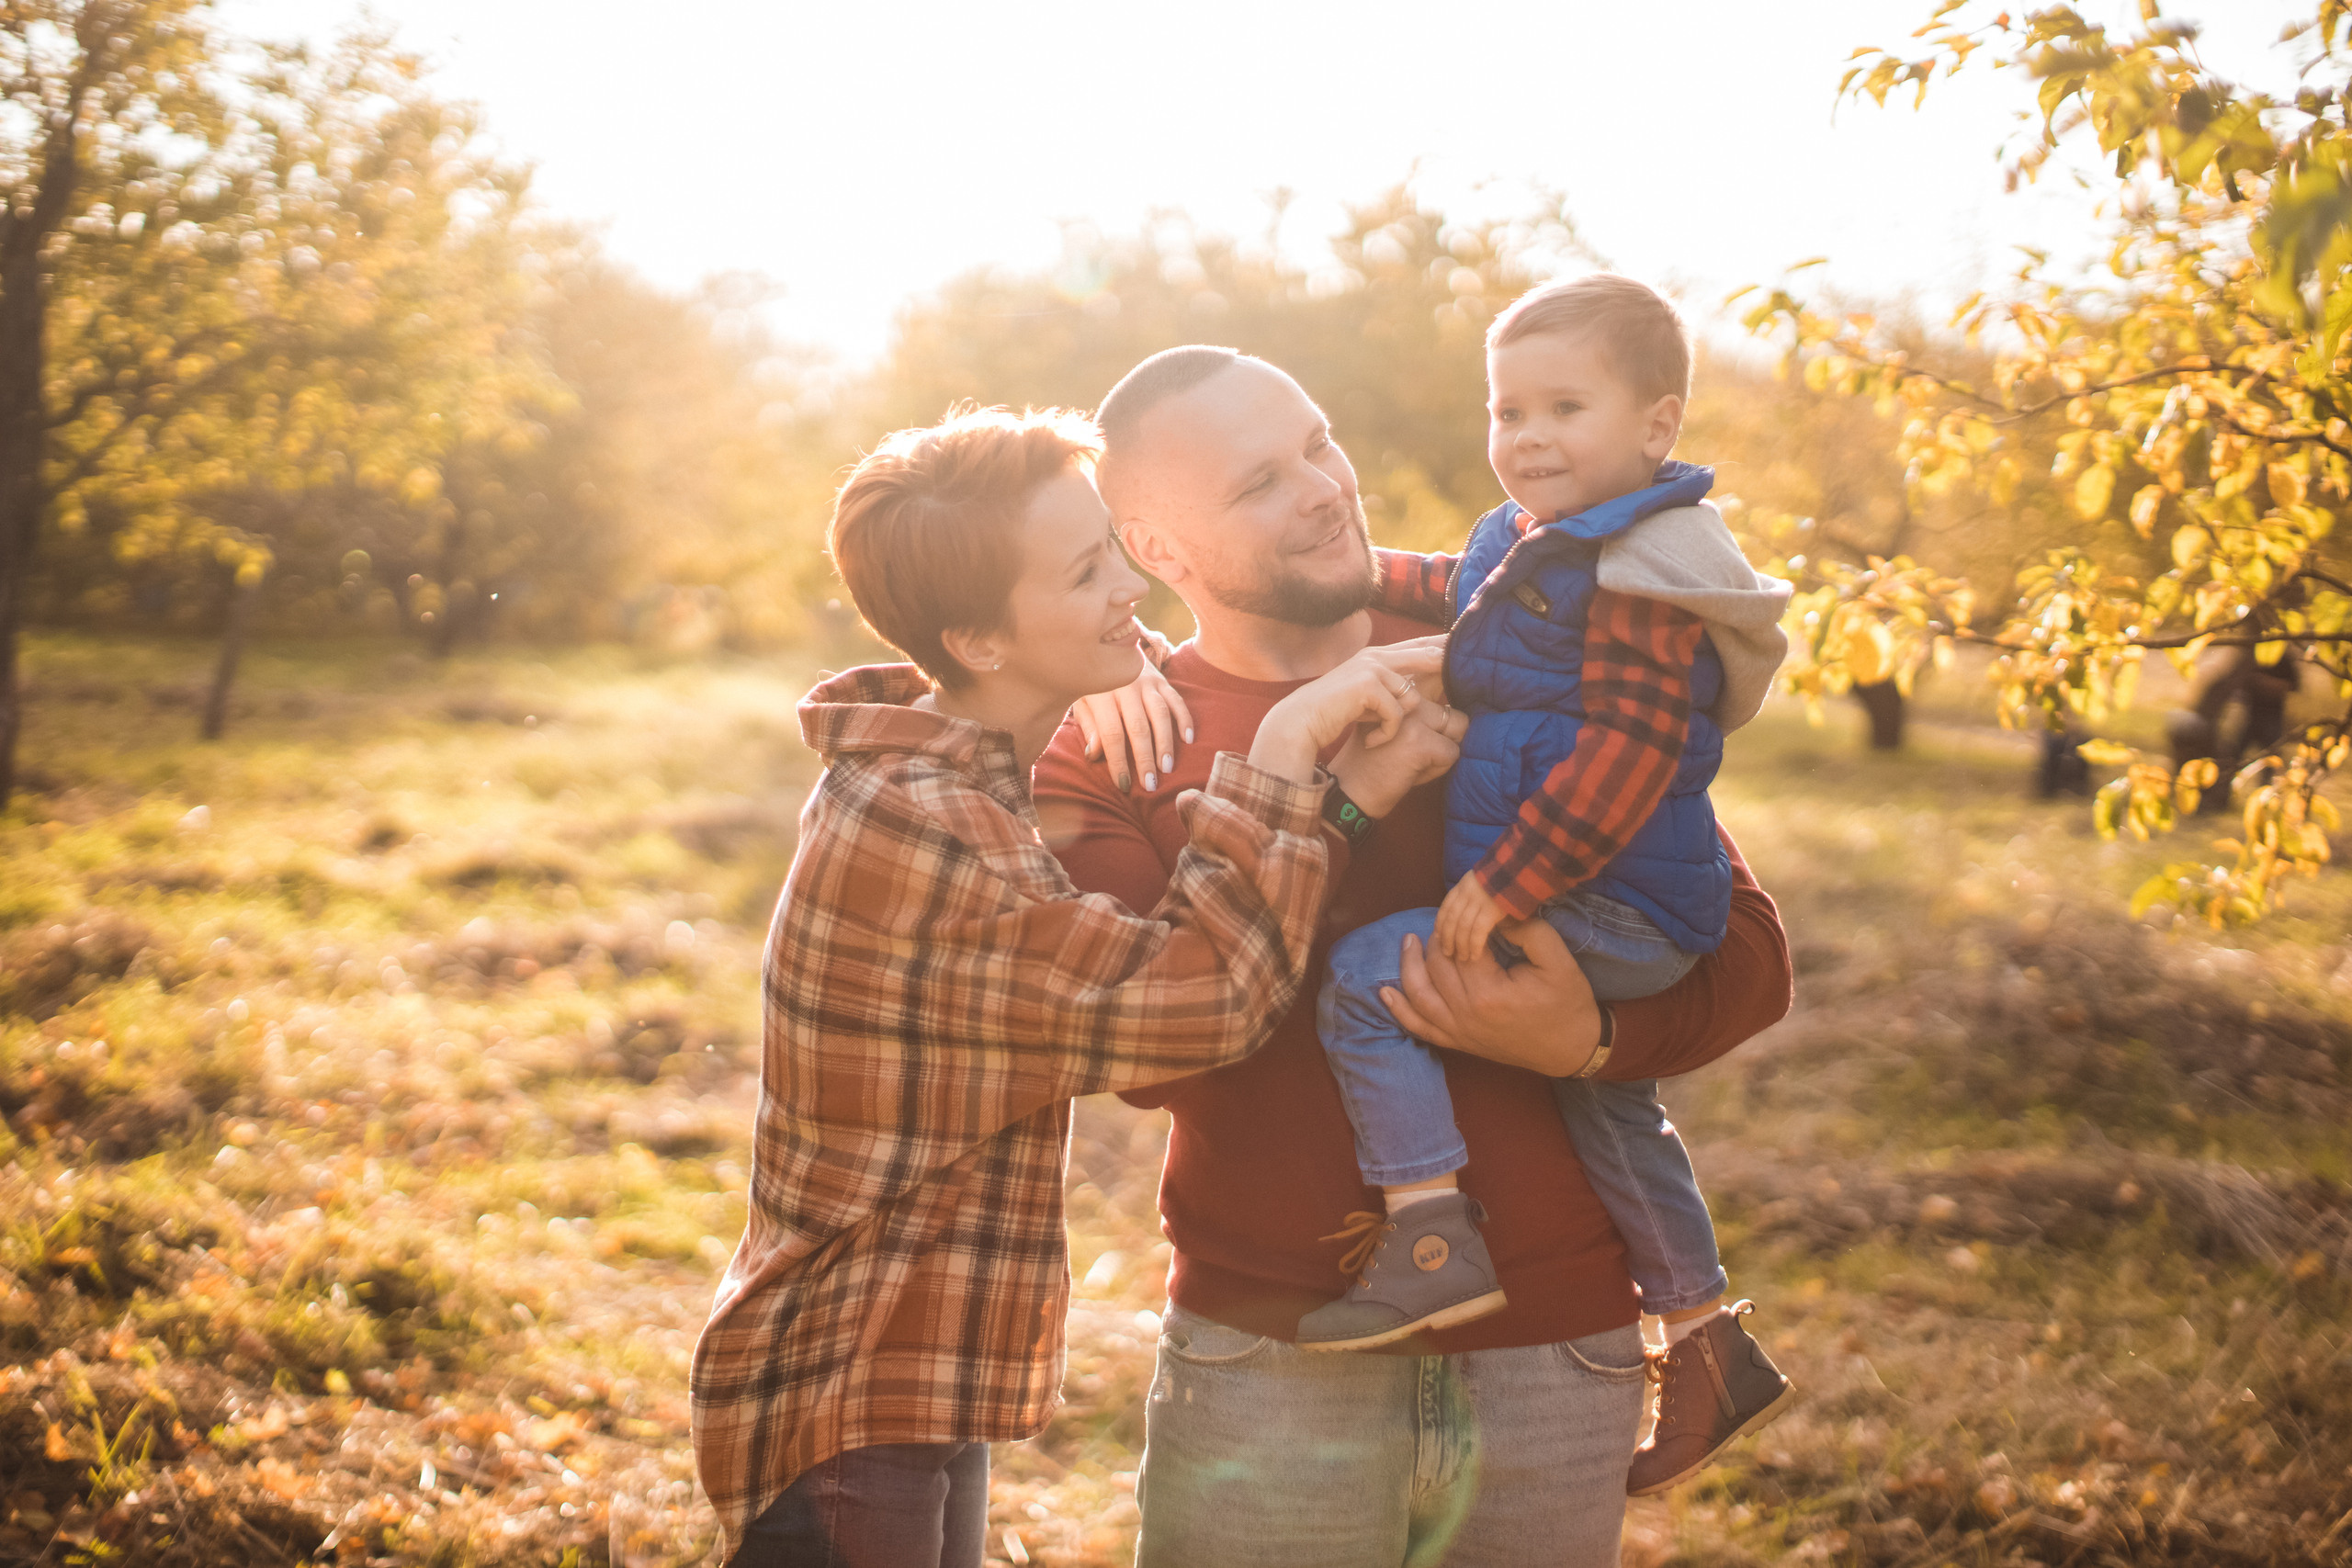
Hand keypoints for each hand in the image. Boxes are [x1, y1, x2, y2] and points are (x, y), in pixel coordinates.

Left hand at [1072, 656, 1194, 792]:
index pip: (1111, 733)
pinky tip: (1188, 739)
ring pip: (1160, 715)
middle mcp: (1126, 687)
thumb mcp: (1079, 700)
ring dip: (1165, 743)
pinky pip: (1176, 700)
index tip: (1123, 784)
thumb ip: (1088, 726)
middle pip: (1138, 727)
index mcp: (1101, 694)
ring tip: (1167, 767)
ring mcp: (1146, 682)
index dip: (1118, 760)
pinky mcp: (1161, 680)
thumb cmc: (1090, 681)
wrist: (1105, 642)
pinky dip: (1184, 719)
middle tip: (1150, 784)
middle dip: (1145, 758)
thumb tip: (1094, 754)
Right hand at [1247, 639, 1445, 784]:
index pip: (1419, 645)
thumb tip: (1420, 693)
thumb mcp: (1365, 697)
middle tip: (1462, 676)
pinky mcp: (1367, 685)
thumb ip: (1389, 688)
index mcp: (1375, 656)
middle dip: (1446, 666)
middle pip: (1428, 656)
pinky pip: (1396, 714)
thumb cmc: (1331, 714)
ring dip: (1398, 724)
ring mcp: (1371, 668)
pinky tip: (1371, 742)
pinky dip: (1385, 733)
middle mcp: (1375, 656)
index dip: (1443, 647)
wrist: (1300, 722)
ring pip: (1412, 697)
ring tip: (1378, 736)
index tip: (1464, 650)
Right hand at [1328, 688, 1465, 818]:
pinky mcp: (1419, 742)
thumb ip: (1415, 711)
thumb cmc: (1368, 761)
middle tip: (1414, 753)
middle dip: (1443, 737)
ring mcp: (1413, 718)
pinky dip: (1437, 770)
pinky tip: (1410, 773)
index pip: (1440, 685)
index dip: (1439, 717)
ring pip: (1458, 730)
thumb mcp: (1387, 724)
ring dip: (1442, 751)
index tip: (1421, 734)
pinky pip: (1452, 754)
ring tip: (1412, 761)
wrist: (1346, 790)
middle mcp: (1405, 698)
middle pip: (1454, 712)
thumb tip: (1457, 711)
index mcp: (1396, 689)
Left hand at [1377, 917, 1601, 1076]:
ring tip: (1408, 942)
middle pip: (1435, 967)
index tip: (1467, 910)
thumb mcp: (1558, 960)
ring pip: (1419, 995)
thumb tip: (1496, 914)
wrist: (1572, 1048)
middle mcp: (1466, 1014)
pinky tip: (1385, 994)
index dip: (1460, 925)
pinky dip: (1400, 1011)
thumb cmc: (1567, 1003)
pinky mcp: (1458, 1043)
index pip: (1460, 947)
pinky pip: (1420, 1028)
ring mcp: (1458, 1032)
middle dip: (1435, 939)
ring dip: (1408, 966)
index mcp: (1489, 993)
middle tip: (1443, 920)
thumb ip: (1529, 931)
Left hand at [1434, 874, 1504, 963]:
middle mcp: (1466, 893)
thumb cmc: (1503, 878)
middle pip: (1451, 920)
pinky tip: (1475, 956)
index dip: (1440, 925)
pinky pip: (1478, 932)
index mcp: (1462, 886)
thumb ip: (1471, 894)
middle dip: (1447, 939)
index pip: (1445, 908)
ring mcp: (1478, 901)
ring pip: (1463, 927)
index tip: (1438, 938)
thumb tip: (1464, 914)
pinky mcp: (1491, 910)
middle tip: (1447, 953)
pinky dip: (1474, 945)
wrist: (1519, 868)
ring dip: (1461, 945)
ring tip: (1462, 958)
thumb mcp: (1480, 881)